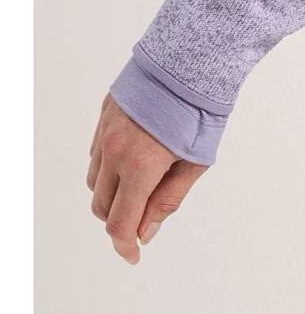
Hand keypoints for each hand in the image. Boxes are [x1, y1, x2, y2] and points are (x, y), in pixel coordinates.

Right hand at [88, 93, 208, 263]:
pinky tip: (133, 160)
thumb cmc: (201, 111)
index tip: (134, 255)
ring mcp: (105, 132)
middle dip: (119, 220)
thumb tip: (146, 232)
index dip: (125, 246)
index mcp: (140, 167)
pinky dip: (108, 168)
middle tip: (143, 219)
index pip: (119, 222)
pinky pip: (96, 153)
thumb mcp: (196, 162)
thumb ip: (168, 199)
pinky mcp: (104, 115)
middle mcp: (114, 151)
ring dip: (112, 194)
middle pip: (102, 205)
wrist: (192, 59)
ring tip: (142, 186)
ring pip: (94, 180)